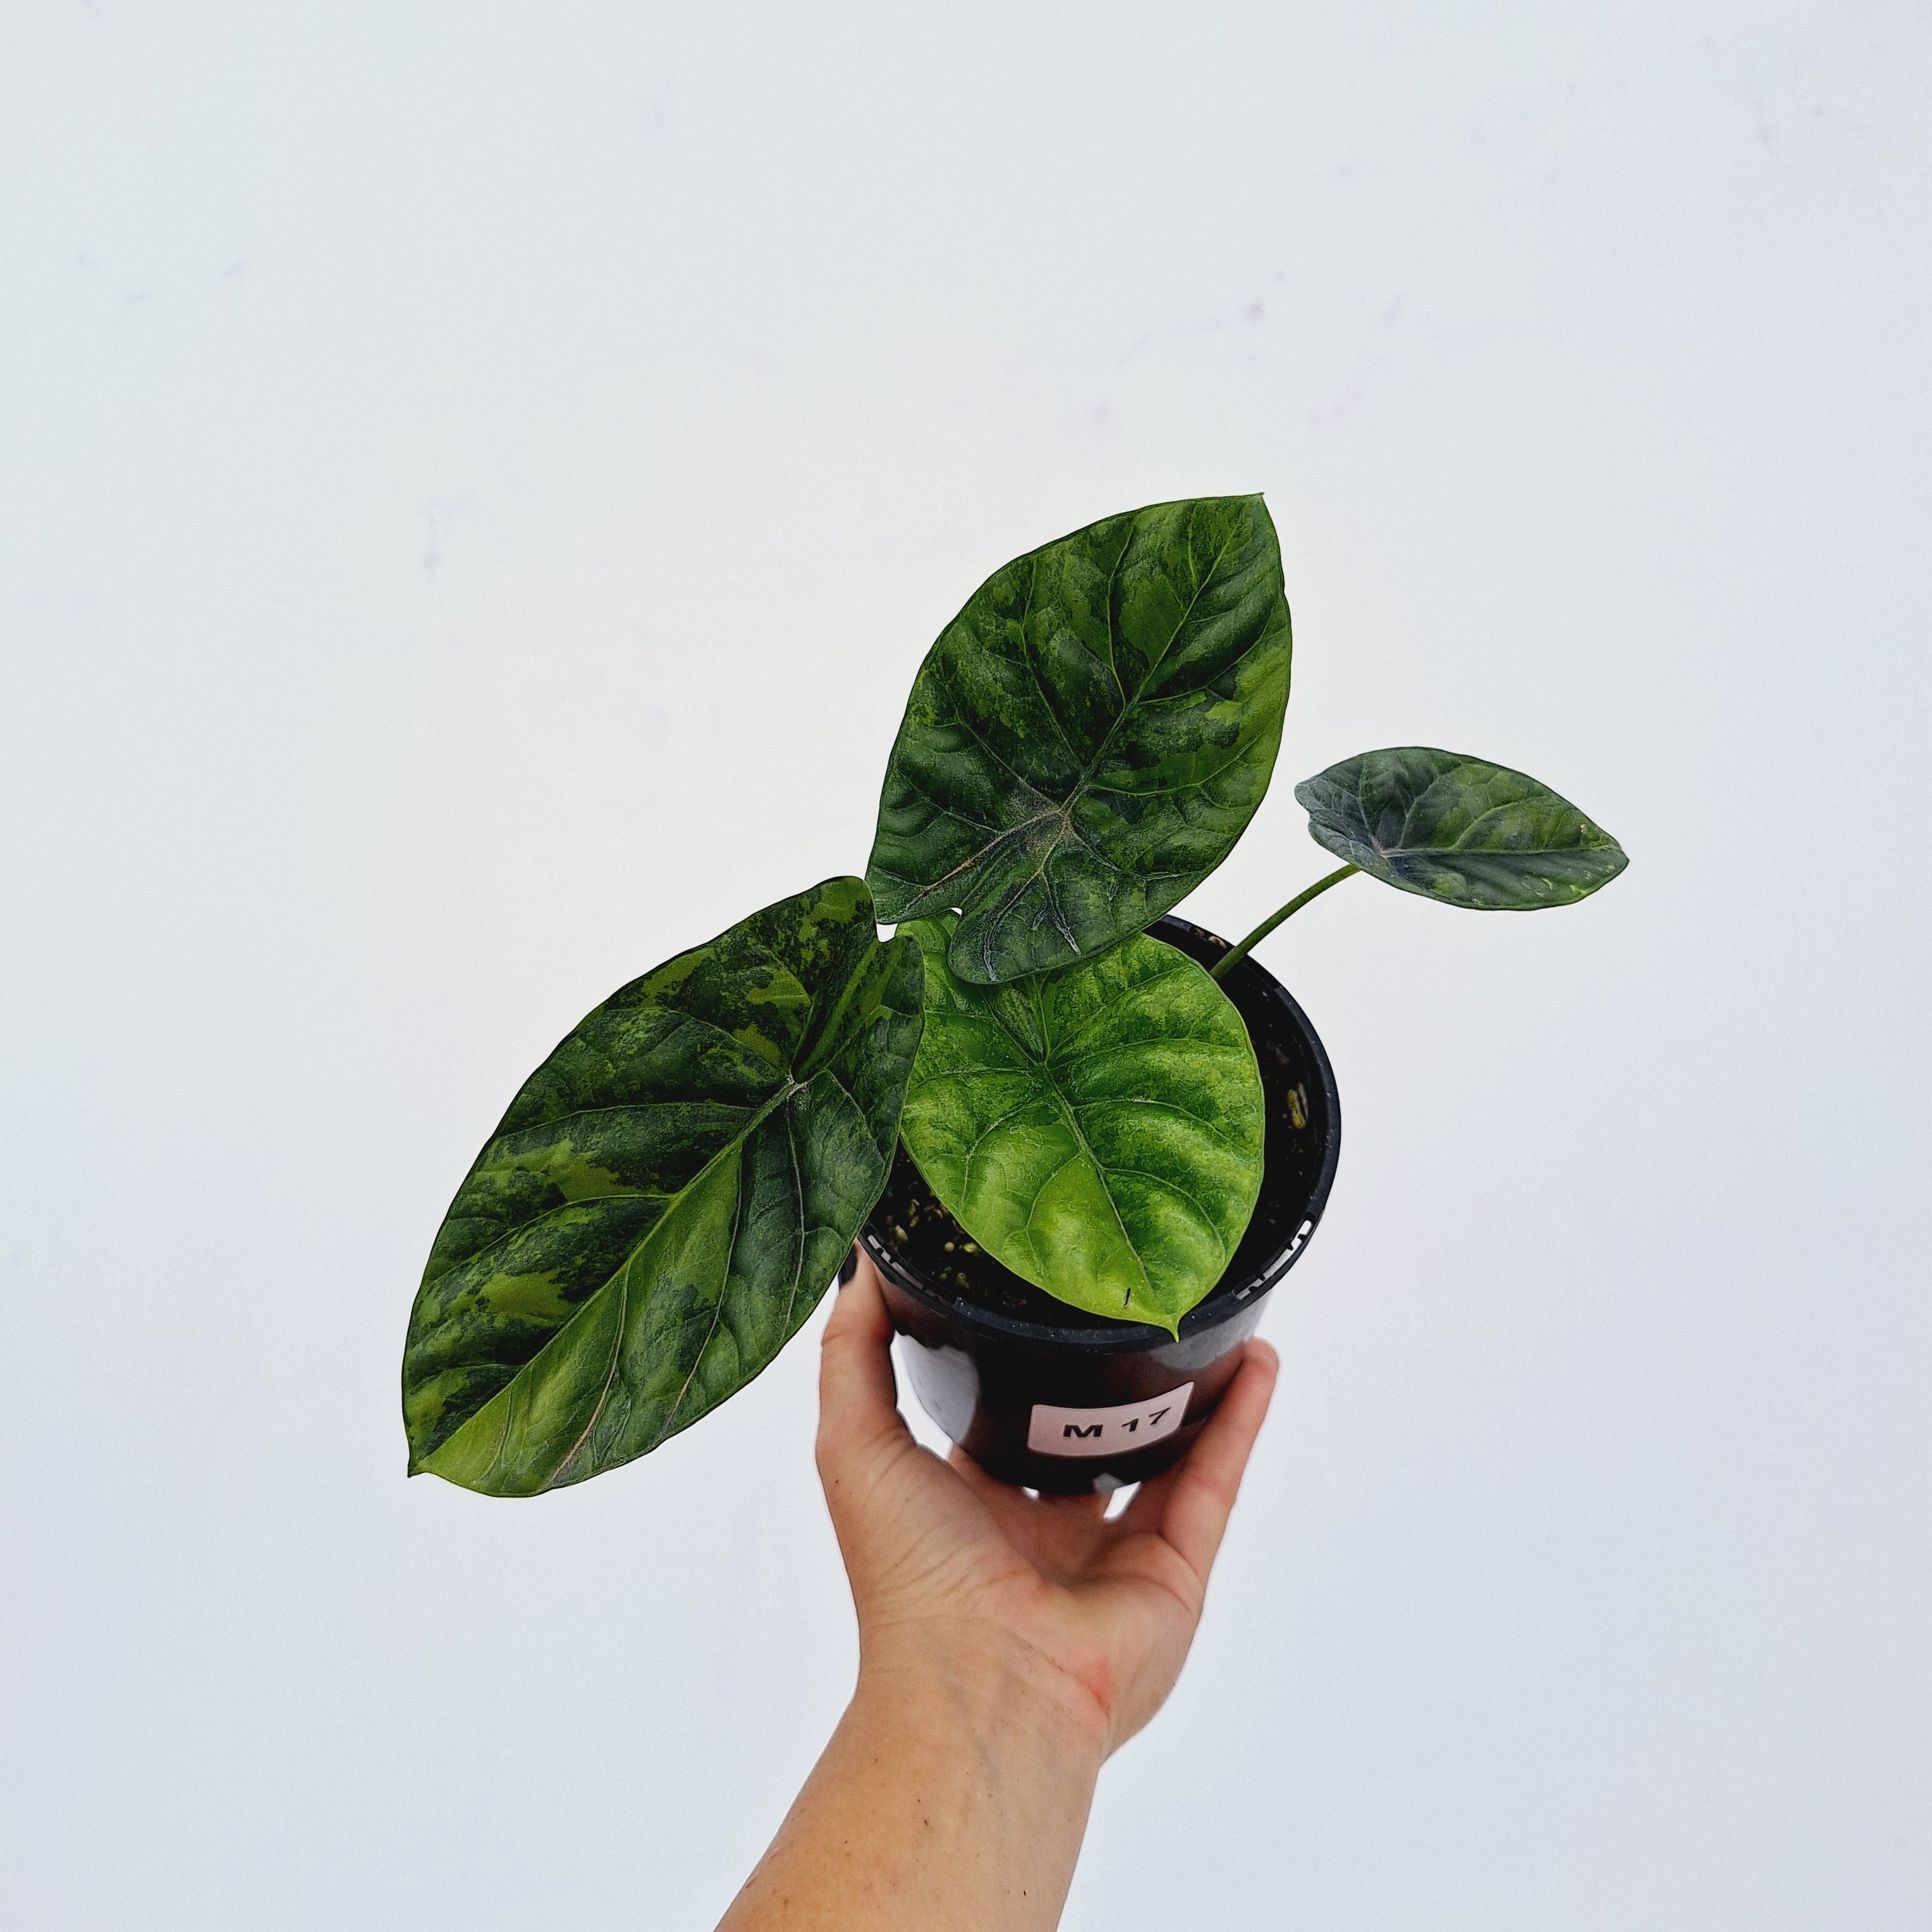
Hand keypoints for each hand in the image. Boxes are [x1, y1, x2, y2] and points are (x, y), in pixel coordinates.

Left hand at [816, 1248, 1280, 1760]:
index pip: (1001, 1417)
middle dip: (1110, 1375)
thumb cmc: (911, 1577)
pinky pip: (1216, 1479)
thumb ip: (853, 1351)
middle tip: (1131, 1293)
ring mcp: (1116, 1554)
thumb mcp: (855, 1443)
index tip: (1037, 1285)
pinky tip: (1259, 1358)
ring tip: (1209, 1311)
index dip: (1016, 1357)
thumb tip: (864, 1261)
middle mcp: (1044, 1532)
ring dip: (1190, 1387)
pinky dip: (1242, 1419)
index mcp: (970, 1507)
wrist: (986, 1684)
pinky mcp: (1176, 1570)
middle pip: (1089, 1434)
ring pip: (1165, 1452)